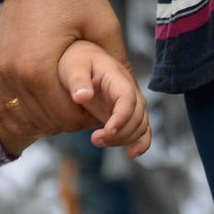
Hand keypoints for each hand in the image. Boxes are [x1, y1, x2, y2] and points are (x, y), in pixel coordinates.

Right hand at [0, 0, 127, 138]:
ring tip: (67, 99)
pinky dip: (24, 104)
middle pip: (44, 120)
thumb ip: (117, 65)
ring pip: (23, 113)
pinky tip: (42, 96)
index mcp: (39, 70)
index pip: (66, 118)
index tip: (100, 107)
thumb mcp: (105, 28)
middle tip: (87, 104)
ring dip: (46, 113)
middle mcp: (13, 74)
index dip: (88, 119)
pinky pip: (5, 98)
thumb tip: (134, 96)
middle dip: (68, 118)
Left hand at [58, 38, 151, 156]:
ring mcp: (129, 104)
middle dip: (120, 133)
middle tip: (94, 139)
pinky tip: (131, 154)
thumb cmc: (75, 61)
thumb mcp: (73, 66)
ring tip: (96, 140)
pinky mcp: (125, 114)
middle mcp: (129, 91)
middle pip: (137, 117)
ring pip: (140, 126)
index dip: (122, 117)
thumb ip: (77, 80)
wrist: (82, 59)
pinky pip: (141, 130)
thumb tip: (82, 97)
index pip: (128, 99)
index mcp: (118, 78)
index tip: (107, 130)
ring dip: (123, 139)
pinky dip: (141, 143)